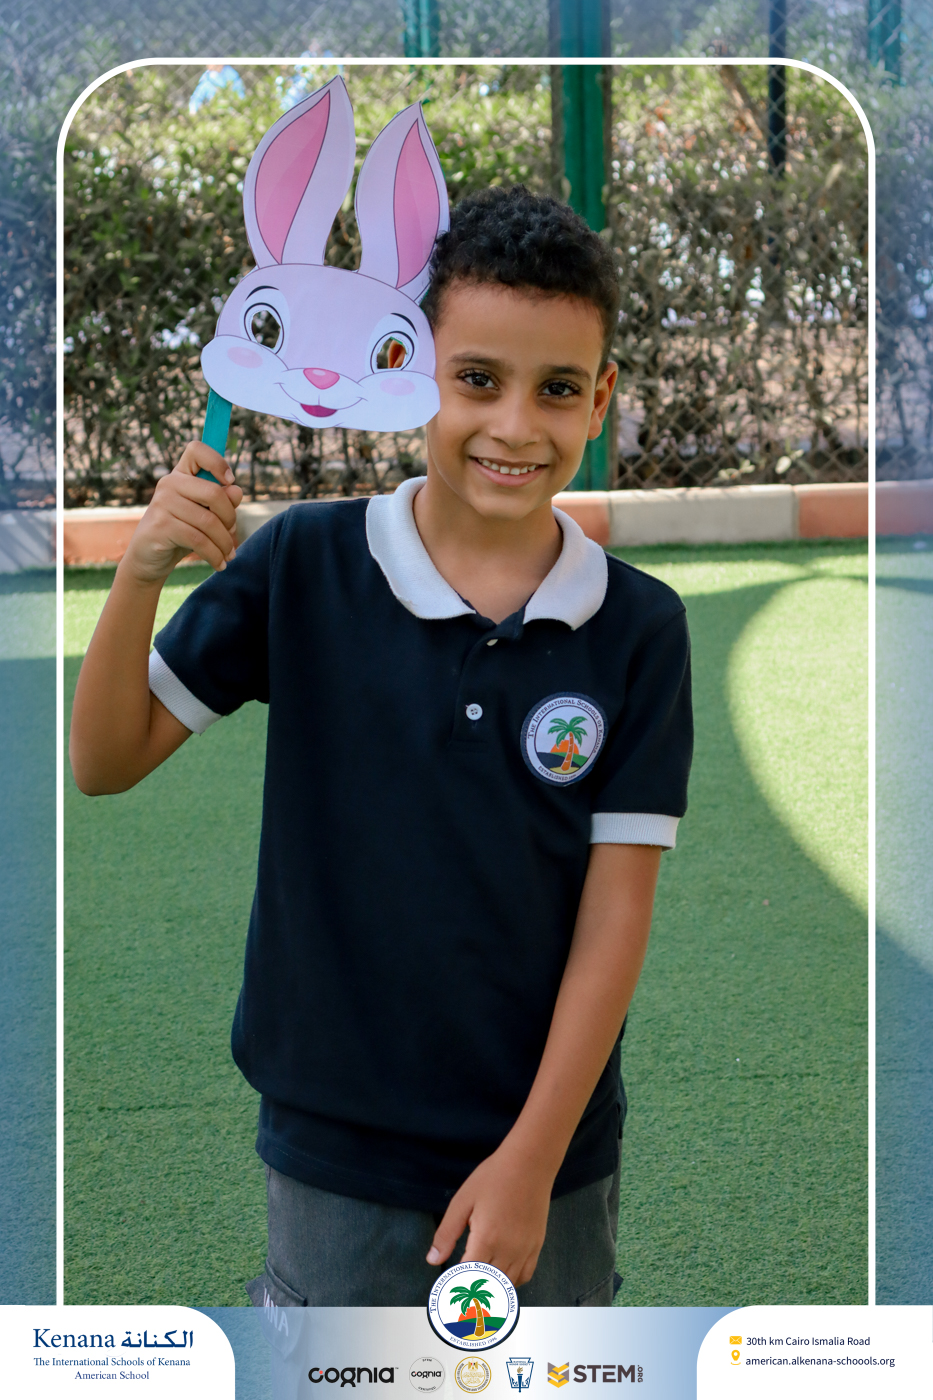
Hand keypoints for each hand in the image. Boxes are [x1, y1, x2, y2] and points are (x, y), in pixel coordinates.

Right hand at [122, 441, 242, 583]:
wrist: (149, 559)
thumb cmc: (181, 533)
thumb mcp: (205, 516)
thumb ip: (222, 502)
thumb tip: (236, 490)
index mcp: (181, 475)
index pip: (197, 450)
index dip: (217, 461)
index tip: (229, 481)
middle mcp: (169, 483)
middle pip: (214, 492)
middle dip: (230, 517)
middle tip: (232, 535)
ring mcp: (162, 503)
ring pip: (209, 521)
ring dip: (224, 543)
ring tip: (228, 555)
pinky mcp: (160, 526)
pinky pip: (198, 539)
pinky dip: (214, 555)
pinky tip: (219, 564)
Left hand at [426, 1143, 553, 1287]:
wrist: (530, 1163)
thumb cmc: (494, 1177)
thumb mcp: (463, 1201)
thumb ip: (447, 1233)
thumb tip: (432, 1260)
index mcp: (486, 1240)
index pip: (467, 1278)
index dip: (455, 1284)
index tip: (447, 1286)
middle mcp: (508, 1251)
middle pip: (488, 1286)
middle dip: (472, 1289)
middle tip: (460, 1288)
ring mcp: (525, 1250)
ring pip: (507, 1285)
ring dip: (491, 1288)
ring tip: (478, 1282)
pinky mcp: (537, 1245)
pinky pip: (524, 1276)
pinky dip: (511, 1282)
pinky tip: (500, 1272)